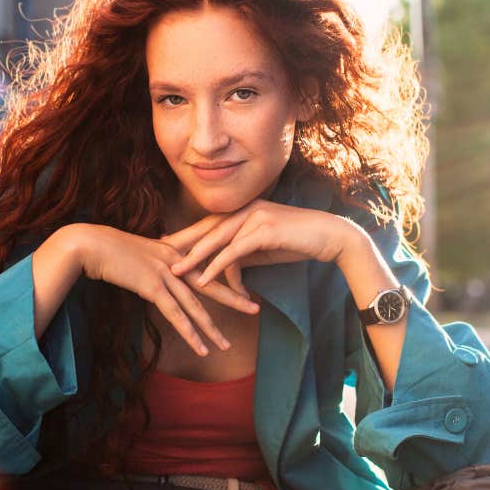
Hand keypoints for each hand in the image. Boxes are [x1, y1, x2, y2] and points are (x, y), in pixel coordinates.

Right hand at [74, 224, 256, 356]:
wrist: (89, 244)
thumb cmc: (107, 248)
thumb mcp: (136, 252)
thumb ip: (151, 262)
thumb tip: (157, 270)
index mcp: (173, 250)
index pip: (206, 261)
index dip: (225, 271)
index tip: (243, 282)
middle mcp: (175, 261)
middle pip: (210, 283)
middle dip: (234, 298)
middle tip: (255, 309)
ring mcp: (165, 273)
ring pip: (195, 305)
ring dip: (212, 328)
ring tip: (226, 346)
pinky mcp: (153, 286)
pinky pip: (176, 315)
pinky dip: (190, 333)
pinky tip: (201, 348)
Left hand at [166, 200, 356, 287]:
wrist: (330, 237)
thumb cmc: (299, 242)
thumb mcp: (264, 248)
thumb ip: (243, 253)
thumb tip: (225, 268)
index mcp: (245, 210)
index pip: (210, 223)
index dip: (188, 234)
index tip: (166, 245)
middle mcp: (247, 209)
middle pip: (206, 228)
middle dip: (182, 243)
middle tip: (159, 255)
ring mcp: (255, 217)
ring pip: (217, 239)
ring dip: (194, 257)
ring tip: (176, 272)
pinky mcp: (264, 230)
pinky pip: (234, 251)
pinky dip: (217, 267)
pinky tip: (204, 281)